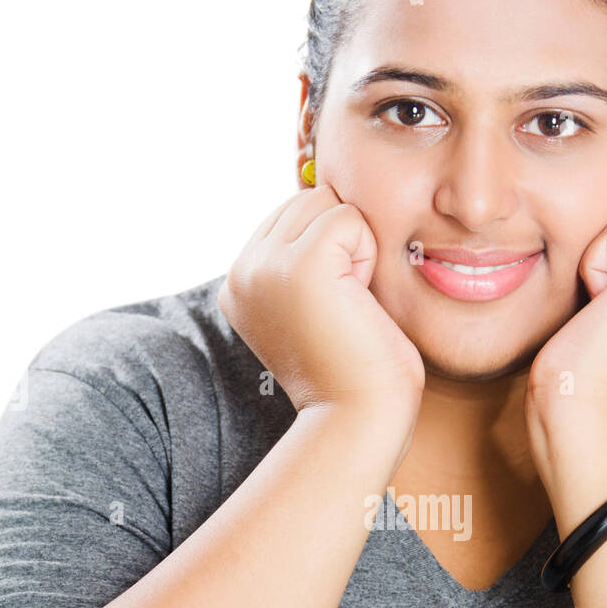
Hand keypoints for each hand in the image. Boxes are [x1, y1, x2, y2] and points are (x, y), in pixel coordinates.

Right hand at [217, 183, 425, 415]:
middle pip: (308, 201)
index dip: (330, 251)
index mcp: (239, 283)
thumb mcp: (315, 304)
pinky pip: (348, 217)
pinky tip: (357, 300)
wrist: (359, 417)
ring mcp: (264, 266)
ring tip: (348, 304)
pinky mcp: (299, 265)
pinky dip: (367, 254)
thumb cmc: (356, 368)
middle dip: (341, 244)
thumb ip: (305, 255)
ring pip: (326, 202)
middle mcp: (241, 272)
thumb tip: (325, 190)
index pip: (292, 216)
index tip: (330, 309)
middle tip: (343, 307)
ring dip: (355, 248)